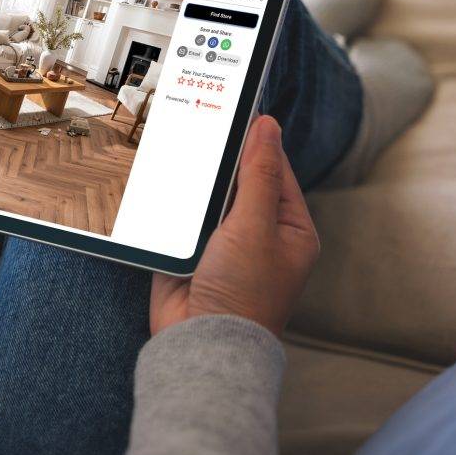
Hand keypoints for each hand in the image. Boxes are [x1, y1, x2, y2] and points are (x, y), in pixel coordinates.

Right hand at [150, 115, 318, 337]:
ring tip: (181, 152)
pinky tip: (165, 184)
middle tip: (202, 127)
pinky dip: (176, 203)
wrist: (201, 343)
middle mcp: (260, 235)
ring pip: (210, 197)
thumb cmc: (243, 294)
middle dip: (222, 162)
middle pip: (240, 181)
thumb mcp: (256, 225)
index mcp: (290, 229)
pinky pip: (184, 217)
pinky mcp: (192, 253)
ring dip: (197, 182)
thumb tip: (267, 126)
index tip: (237, 112)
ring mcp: (225, 245)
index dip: (257, 142)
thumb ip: (258, 173)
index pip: (275, 171)